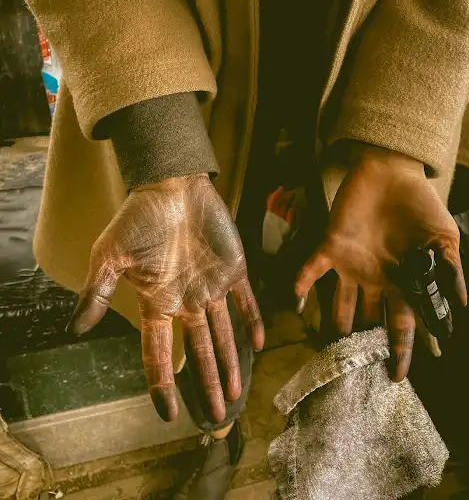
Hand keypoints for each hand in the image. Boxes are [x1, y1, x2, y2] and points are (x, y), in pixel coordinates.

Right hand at [68, 174, 263, 421]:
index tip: (167, 413)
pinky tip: (259, 344)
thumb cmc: (140, 218)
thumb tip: (76, 328)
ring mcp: (212, 287)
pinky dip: (253, 321)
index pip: (159, 352)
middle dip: (208, 382)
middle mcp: (187, 300)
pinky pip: (247, 301)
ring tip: (235, 393)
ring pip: (224, 333)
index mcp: (158, 301)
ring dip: (230, 362)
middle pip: (200, 350)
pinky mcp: (234, 270)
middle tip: (218, 413)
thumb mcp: (109, 255)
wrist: (173, 186)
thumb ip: (97, 291)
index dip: (163, 383)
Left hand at [295, 147, 466, 380]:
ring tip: (329, 350)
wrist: (392, 173)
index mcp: (402, 281)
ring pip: (338, 304)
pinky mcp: (330, 247)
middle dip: (364, 345)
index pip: (402, 323)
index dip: (400, 350)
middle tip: (358, 372)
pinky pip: (310, 269)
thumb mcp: (443, 239)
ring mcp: (351, 266)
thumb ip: (449, 270)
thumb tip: (460, 305)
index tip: (398, 377)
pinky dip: (301, 284)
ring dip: (333, 325)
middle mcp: (375, 280)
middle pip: (368, 320)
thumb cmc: (421, 206)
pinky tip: (296, 302)